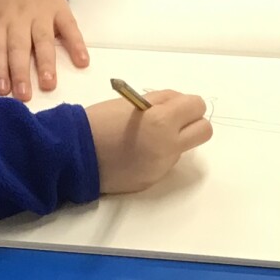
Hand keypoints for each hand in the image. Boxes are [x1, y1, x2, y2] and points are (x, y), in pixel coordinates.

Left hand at [0, 0, 89, 99]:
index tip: (2, 90)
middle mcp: (19, 19)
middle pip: (20, 49)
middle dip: (21, 72)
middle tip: (24, 96)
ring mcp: (42, 15)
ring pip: (44, 41)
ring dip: (47, 63)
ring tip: (50, 83)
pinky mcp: (60, 10)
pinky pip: (70, 28)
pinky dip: (77, 43)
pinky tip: (82, 61)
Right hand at [86, 90, 211, 193]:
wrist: (75, 155)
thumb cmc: (99, 122)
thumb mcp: (133, 102)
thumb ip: (162, 100)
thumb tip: (181, 103)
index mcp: (163, 121)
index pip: (197, 107)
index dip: (187, 104)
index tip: (174, 106)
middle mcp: (168, 146)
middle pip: (204, 131)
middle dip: (192, 123)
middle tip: (173, 121)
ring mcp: (162, 166)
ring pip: (184, 148)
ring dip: (174, 140)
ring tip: (147, 137)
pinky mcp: (154, 179)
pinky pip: (167, 162)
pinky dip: (158, 155)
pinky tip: (137, 152)